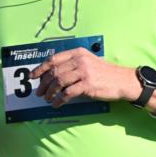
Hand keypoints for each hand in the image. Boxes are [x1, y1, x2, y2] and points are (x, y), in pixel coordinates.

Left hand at [30, 47, 155, 110]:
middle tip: (39, 93)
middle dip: (44, 84)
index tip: (33, 77)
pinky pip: (68, 93)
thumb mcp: (88, 62)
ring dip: (50, 92)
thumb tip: (53, 75)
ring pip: (59, 82)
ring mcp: (84, 72)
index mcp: (78, 53)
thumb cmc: (104, 74)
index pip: (53, 59)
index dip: (40, 68)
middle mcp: (80, 60)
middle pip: (54, 71)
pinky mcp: (88, 85)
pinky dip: (59, 100)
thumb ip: (72, 64)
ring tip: (47, 99)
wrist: (122, 81)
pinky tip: (57, 104)